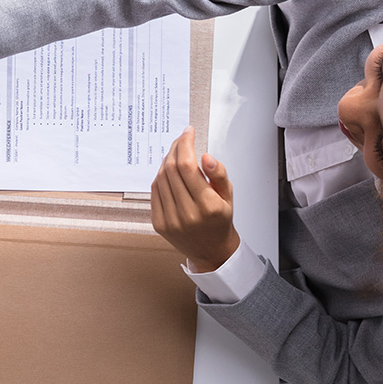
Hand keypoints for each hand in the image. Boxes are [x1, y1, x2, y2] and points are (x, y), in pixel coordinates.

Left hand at [150, 127, 240, 271]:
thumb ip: (219, 173)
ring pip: (160, 178)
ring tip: (177, 154)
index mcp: (208, 206)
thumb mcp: (228, 195)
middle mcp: (187, 214)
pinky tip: (169, 171)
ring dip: (167, 160)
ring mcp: (170, 220)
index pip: (187, 166)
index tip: (188, 133)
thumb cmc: (220, 220)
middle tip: (182, 139)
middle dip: (175, 148)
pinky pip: (154, 191)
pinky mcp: (159, 223)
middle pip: (171, 169)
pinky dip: (161, 176)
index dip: (185, 144)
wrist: (211, 250)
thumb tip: (205, 157)